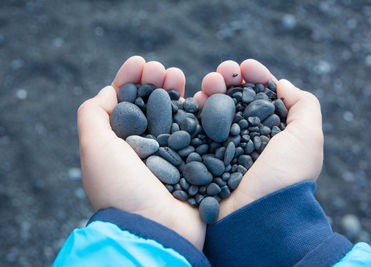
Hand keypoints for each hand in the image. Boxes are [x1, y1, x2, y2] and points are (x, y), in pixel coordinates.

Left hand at [77, 56, 205, 248]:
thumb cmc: (122, 189)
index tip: (139, 62)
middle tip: (160, 68)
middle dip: (154, 82)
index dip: (130, 80)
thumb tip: (108, 91)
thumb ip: (93, 115)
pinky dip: (198, 110)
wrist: (157, 229)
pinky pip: (198, 129)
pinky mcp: (195, 161)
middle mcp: (146, 148)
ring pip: (174, 114)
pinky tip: (200, 94)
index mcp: (121, 145)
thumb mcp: (94, 148)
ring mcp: (172, 154)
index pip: (124, 104)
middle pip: (150, 105)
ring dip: (175, 91)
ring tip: (177, 75)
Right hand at [194, 59, 323, 218]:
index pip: (261, 97)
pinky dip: (194, 112)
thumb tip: (281, 84)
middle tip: (222, 71)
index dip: (254, 77)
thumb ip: (304, 106)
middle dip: (228, 80)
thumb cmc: (285, 177)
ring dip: (210, 91)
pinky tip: (193, 100)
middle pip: (235, 100)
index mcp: (270, 133)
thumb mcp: (308, 138)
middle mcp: (246, 138)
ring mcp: (223, 147)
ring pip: (214, 110)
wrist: (257, 216)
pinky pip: (196, 128)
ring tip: (208, 84)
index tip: (246, 65)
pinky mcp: (203, 157)